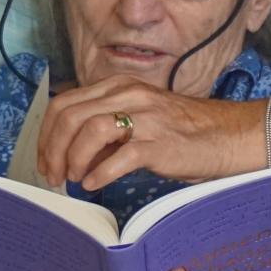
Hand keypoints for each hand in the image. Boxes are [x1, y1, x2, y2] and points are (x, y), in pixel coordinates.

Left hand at [37, 75, 249, 189]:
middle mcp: (129, 96)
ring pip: (89, 131)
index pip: (65, 104)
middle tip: (54, 175)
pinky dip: (100, 173)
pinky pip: (119, 157)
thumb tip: (70, 155)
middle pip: (70, 117)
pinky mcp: (160, 143)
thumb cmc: (181, 131)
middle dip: (52, 150)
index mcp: (120, 86)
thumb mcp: (138, 117)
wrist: (225, 135)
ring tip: (75, 178)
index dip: (46, 135)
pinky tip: (94, 184)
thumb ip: (105, 127)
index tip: (45, 159)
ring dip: (73, 159)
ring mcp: (145, 118)